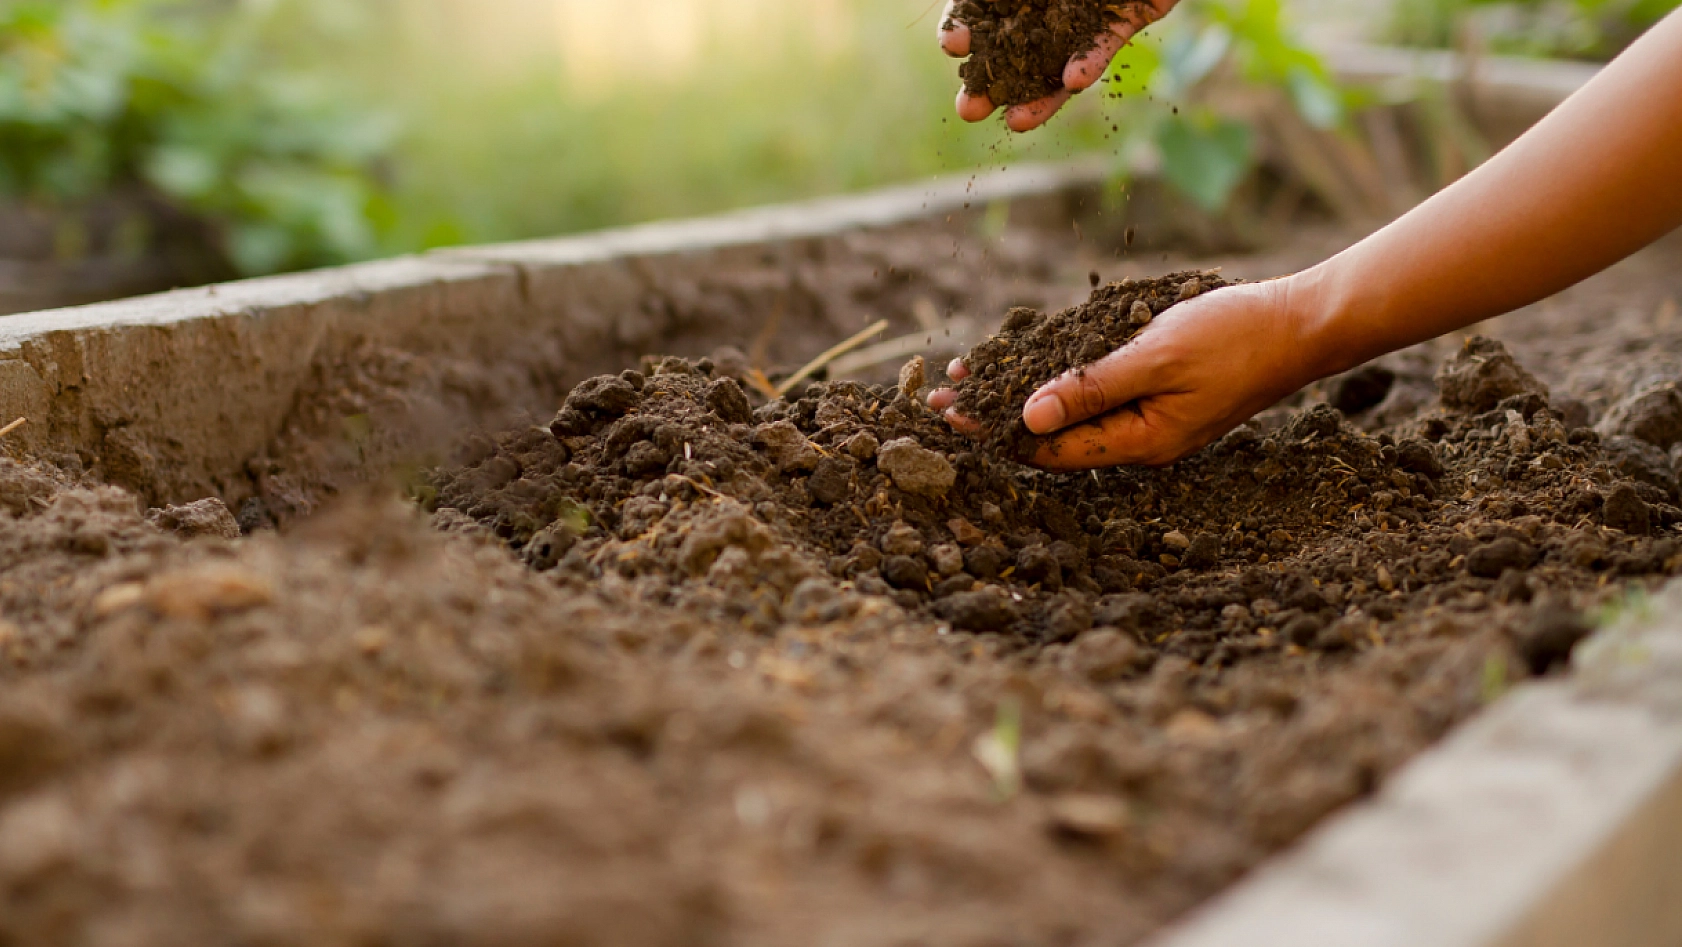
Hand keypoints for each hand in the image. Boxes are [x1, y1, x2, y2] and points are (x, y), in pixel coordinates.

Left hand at [928, 278, 1327, 469]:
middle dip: (995, 418)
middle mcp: (1139, 442)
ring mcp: (1151, 422)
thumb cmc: (1233, 337)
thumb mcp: (1155, 357)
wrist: (1301, 325)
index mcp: (1137, 442)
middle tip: (939, 402)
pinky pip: (1098, 398)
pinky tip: (1033, 367)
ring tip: (972, 381)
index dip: (992, 431)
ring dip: (1022, 397)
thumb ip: (1092, 388)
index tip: (946, 415)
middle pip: (1052, 439)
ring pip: (1072, 417)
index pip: (1047, 449)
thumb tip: (1027, 416)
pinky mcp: (1160, 397)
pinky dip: (1060, 383)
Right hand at [939, 0, 1178, 131]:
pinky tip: (1072, 80)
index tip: (952, 45)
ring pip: (1054, 65)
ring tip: (1017, 123)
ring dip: (1036, 97)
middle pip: (1010, 52)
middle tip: (968, 111)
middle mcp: (1045, 7)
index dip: (964, 29)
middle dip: (988, 85)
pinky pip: (1101, 49)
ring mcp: (1082, 18)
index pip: (979, 12)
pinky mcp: (1123, 23)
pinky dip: (1086, 64)